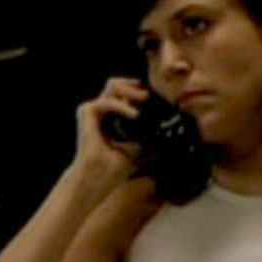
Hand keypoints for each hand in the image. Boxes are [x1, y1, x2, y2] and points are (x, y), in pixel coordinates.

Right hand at [70, 77, 153, 191]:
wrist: (99, 177)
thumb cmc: (117, 167)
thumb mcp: (142, 147)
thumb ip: (152, 134)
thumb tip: (174, 129)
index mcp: (113, 115)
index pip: (129, 93)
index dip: (143, 91)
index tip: (160, 98)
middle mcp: (102, 110)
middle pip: (120, 84)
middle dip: (137, 86)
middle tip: (151, 95)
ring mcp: (93, 109)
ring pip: (113, 85)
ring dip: (131, 90)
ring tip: (145, 98)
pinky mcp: (87, 112)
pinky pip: (107, 101)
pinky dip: (122, 106)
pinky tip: (135, 114)